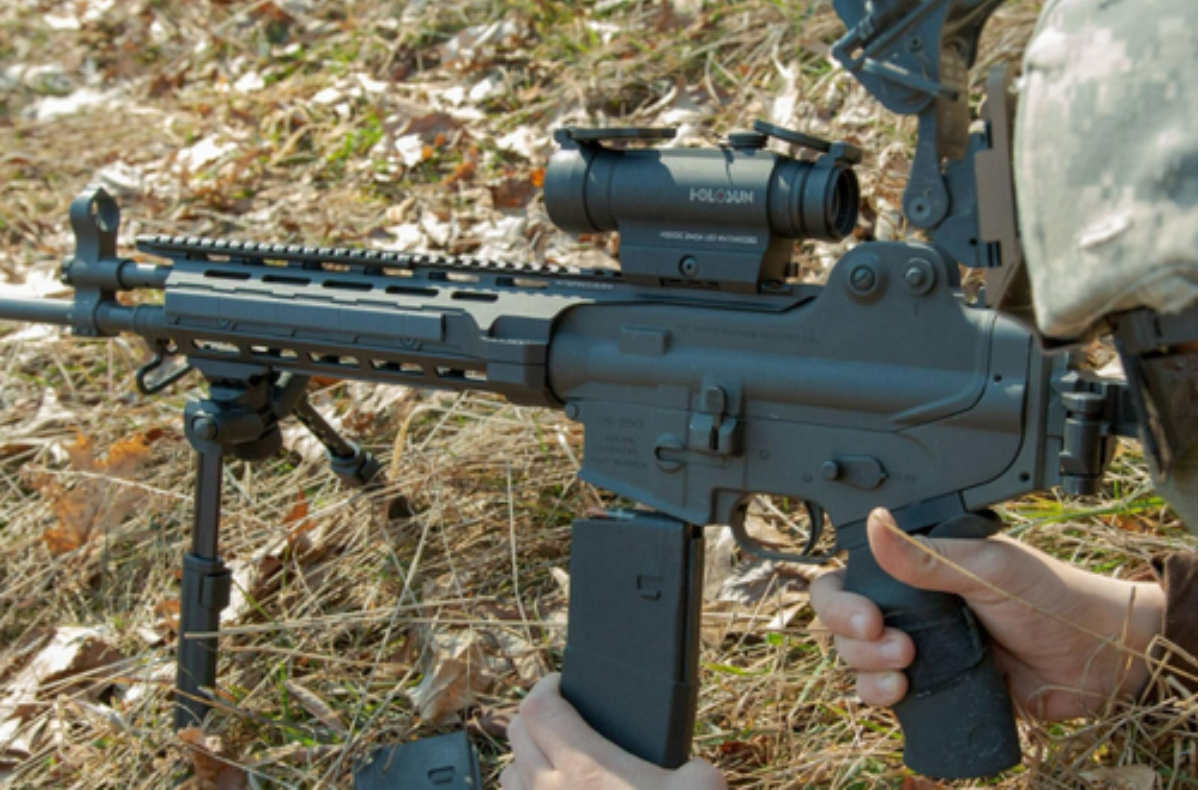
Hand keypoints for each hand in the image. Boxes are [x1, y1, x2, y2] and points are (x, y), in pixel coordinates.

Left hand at [502, 673, 725, 789]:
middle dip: (536, 718)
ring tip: (556, 761)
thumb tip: (688, 768)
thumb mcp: (703, 786)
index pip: (539, 706)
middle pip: (517, 735)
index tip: (563, 683)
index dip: (548, 686)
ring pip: (510, 776)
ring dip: (526, 760)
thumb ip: (692, 766)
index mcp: (584, 767)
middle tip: (562, 715)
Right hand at [810, 509, 1165, 720]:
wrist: (1099, 660)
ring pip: (856, 659)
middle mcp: (910, 606)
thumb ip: (928, 554)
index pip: (850, 576)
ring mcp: (919, 647)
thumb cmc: (1053, 599)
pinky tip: (900, 693)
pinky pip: (882, 692)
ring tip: (905, 670)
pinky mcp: (933, 685)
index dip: (841, 599)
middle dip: (853, 637)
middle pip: (843, 622)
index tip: (868, 616)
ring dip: (866, 668)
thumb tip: (874, 520)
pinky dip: (878, 694)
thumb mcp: (989, 568)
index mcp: (916, 567)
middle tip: (894, 645)